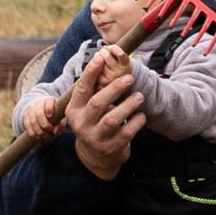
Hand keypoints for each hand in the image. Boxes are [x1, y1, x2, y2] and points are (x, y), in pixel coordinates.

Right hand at [18, 91, 67, 139]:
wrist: (44, 114)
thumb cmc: (55, 116)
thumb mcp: (61, 119)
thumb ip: (61, 125)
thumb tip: (55, 131)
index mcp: (50, 100)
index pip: (48, 101)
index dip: (49, 108)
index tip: (50, 116)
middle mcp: (39, 103)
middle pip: (39, 113)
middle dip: (43, 123)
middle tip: (48, 129)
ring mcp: (31, 108)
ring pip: (32, 120)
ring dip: (38, 129)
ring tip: (43, 135)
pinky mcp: (25, 115)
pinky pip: (26, 124)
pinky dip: (31, 131)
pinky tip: (37, 136)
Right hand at [67, 55, 148, 180]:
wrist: (96, 156)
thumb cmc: (94, 122)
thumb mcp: (87, 109)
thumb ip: (93, 90)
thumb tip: (103, 57)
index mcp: (74, 111)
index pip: (81, 89)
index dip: (90, 73)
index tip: (101, 58)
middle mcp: (81, 124)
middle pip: (98, 103)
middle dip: (114, 89)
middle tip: (130, 78)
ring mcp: (95, 138)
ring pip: (112, 119)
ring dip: (128, 105)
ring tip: (140, 96)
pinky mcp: (110, 148)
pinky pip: (125, 133)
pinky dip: (136, 123)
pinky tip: (142, 115)